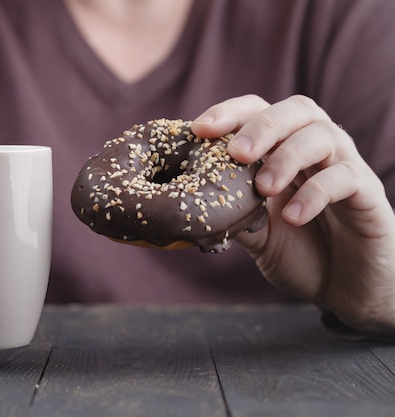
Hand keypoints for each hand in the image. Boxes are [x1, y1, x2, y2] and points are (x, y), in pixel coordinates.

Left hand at [192, 95, 394, 335]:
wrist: (349, 289)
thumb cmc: (302, 253)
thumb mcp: (258, 236)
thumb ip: (233, 216)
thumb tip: (189, 206)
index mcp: (284, 151)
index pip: (259, 112)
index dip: (230, 113)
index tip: (199, 130)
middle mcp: (316, 151)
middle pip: (296, 110)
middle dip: (262, 125)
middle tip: (236, 152)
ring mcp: (345, 168)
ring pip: (323, 135)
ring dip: (287, 157)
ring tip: (263, 188)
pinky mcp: (369, 194)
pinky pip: (347, 178)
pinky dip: (316, 193)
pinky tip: (293, 217)